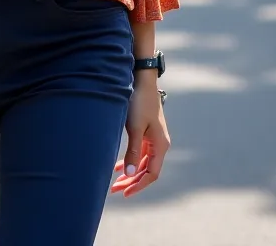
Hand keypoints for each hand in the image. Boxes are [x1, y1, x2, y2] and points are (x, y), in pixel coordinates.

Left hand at [110, 78, 169, 196]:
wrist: (142, 81)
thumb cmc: (139, 103)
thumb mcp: (135, 128)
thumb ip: (133, 152)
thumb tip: (131, 175)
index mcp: (160, 145)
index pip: (151, 174)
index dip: (138, 185)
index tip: (124, 193)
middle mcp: (160, 144)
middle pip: (147, 170)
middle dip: (132, 182)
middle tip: (115, 190)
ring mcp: (154, 138)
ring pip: (142, 162)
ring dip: (130, 173)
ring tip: (115, 183)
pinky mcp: (147, 132)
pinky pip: (140, 153)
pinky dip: (130, 161)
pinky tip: (118, 167)